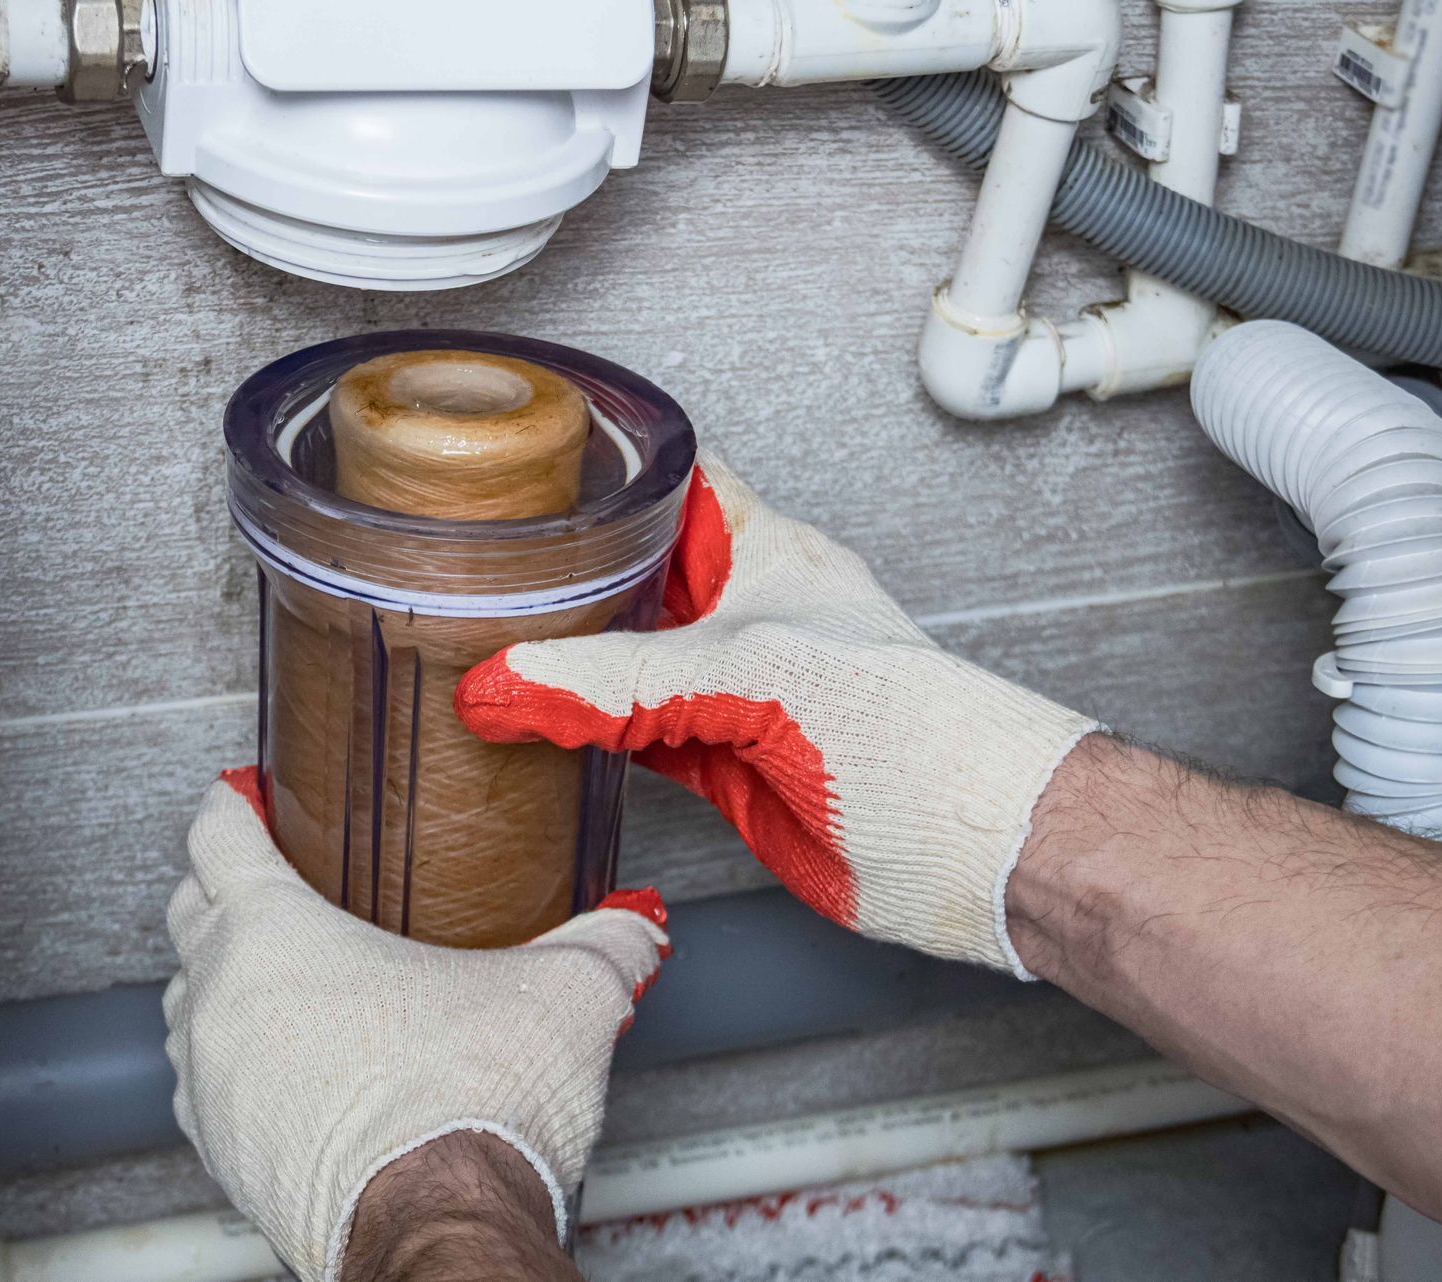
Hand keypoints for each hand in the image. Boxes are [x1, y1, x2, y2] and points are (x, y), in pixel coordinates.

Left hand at [163, 770, 669, 1281]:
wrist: (438, 1226)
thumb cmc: (466, 1110)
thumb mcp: (562, 995)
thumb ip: (603, 944)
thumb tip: (632, 929)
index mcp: (276, 933)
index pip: (218, 836)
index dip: (232, 806)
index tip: (246, 798)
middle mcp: (223, 1002)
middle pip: (188, 913)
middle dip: (222, 888)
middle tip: (271, 879)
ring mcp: (212, 1083)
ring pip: (189, 1005)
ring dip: (223, 983)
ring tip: (286, 981)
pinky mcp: (222, 1155)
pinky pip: (204, 1088)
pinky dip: (236, 1065)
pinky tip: (291, 1070)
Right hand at [455, 453, 1096, 975]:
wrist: (970, 846)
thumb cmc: (918, 731)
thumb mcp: (750, 676)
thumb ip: (617, 683)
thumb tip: (505, 685)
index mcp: (766, 553)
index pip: (675, 477)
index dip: (610, 458)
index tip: (528, 456)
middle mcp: (746, 613)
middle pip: (634, 573)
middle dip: (563, 571)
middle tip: (471, 566)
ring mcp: (733, 690)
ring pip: (626, 662)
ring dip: (566, 662)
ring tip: (480, 645)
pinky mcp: (720, 761)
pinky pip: (632, 736)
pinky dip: (583, 733)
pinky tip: (537, 730)